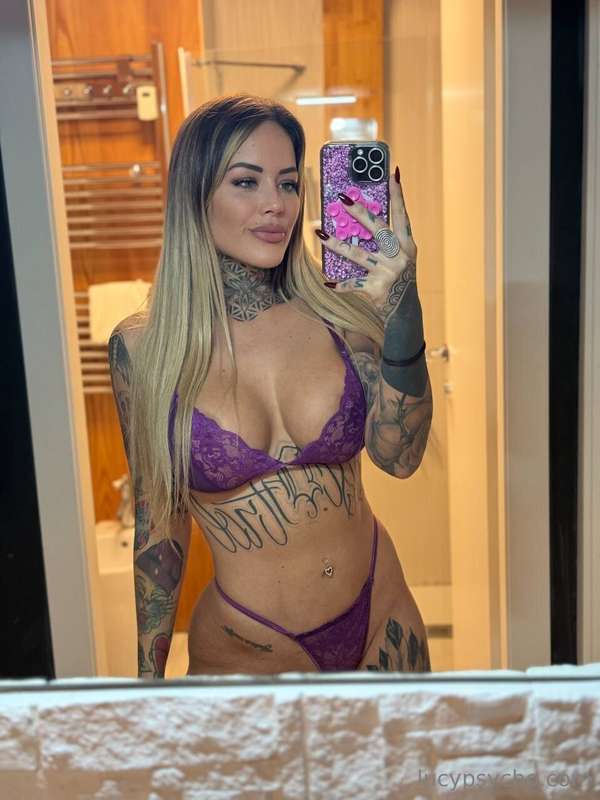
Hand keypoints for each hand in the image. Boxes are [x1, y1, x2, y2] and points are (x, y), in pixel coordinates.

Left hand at [315, 166, 417, 315]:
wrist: (404, 312)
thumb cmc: (398, 280)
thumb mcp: (400, 258)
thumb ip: (388, 242)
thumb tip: (363, 219)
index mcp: (407, 245)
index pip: (401, 215)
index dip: (397, 195)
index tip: (392, 174)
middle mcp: (400, 256)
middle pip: (377, 228)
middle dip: (359, 212)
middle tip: (342, 198)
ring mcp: (389, 272)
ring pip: (358, 254)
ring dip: (336, 244)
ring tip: (319, 233)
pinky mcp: (377, 288)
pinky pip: (354, 283)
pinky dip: (340, 284)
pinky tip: (327, 281)